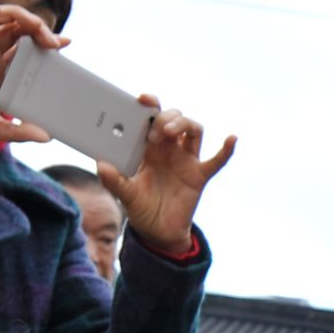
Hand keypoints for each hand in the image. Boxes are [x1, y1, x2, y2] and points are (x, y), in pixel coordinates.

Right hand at [0, 1, 61, 145]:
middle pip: (16, 28)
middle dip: (36, 27)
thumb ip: (19, 131)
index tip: (66, 43)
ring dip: (16, 14)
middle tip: (52, 40)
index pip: (27, 49)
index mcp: (0, 71)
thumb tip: (48, 137)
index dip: (45, 42)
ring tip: (33, 24)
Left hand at [100, 101, 236, 255]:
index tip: (142, 99)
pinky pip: (216, 160)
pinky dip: (225, 150)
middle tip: (154, 132)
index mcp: (149, 147)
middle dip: (165, 118)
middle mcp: (169, 148)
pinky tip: (231, 138)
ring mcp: (186, 160)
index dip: (150, 104)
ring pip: (193, 129)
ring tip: (171, 132)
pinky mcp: (199, 175)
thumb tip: (101, 165)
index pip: (152, 117)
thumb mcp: (125, 194)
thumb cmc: (141, 208)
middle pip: (174, 118)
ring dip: (184, 124)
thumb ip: (114, 180)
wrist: (158, 232)